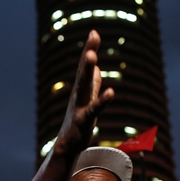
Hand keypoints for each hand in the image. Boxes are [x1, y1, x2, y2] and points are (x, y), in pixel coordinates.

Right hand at [55, 30, 114, 154]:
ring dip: (86, 69)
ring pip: (83, 85)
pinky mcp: (83, 121)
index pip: (86, 67)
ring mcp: (79, 107)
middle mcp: (78, 95)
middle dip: (89, 53)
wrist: (68, 148)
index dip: (90, 49)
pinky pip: (94, 109)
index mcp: (81, 90)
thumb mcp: (88, 100)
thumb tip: (96, 68)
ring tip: (92, 55)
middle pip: (83, 71)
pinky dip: (102, 100)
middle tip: (93, 35)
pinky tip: (111, 92)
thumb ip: (92, 84)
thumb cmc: (78, 124)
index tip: (94, 32)